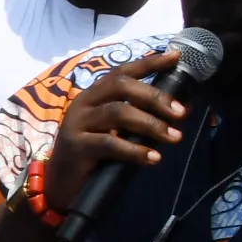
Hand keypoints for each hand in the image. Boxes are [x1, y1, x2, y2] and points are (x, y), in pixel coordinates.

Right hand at [41, 49, 184, 213]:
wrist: (60, 184)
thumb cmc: (92, 155)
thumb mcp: (115, 131)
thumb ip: (139, 117)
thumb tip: (181, 109)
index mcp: (93, 96)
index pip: (122, 72)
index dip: (149, 63)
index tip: (176, 57)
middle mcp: (83, 104)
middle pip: (121, 87)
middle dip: (155, 96)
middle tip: (181, 112)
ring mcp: (77, 124)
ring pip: (118, 112)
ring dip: (151, 124)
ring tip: (174, 138)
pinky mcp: (76, 147)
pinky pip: (111, 144)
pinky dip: (136, 150)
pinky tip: (154, 158)